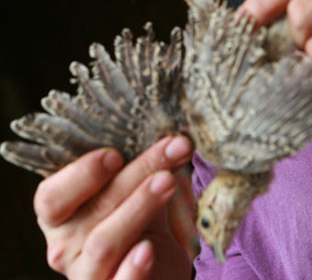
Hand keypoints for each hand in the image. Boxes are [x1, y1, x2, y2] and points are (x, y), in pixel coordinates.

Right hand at [33, 135, 192, 279]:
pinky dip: (133, 268)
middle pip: (94, 207)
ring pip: (104, 241)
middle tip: (172, 149)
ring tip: (168, 181)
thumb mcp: (135, 191)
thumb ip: (143, 165)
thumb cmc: (139, 222)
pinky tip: (149, 249)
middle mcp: (64, 245)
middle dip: (136, 173)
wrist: (157, 271)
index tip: (115, 154)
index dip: (80, 174)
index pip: (52, 196)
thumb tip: (176, 130)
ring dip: (140, 206)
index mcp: (60, 214)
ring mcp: (86, 274)